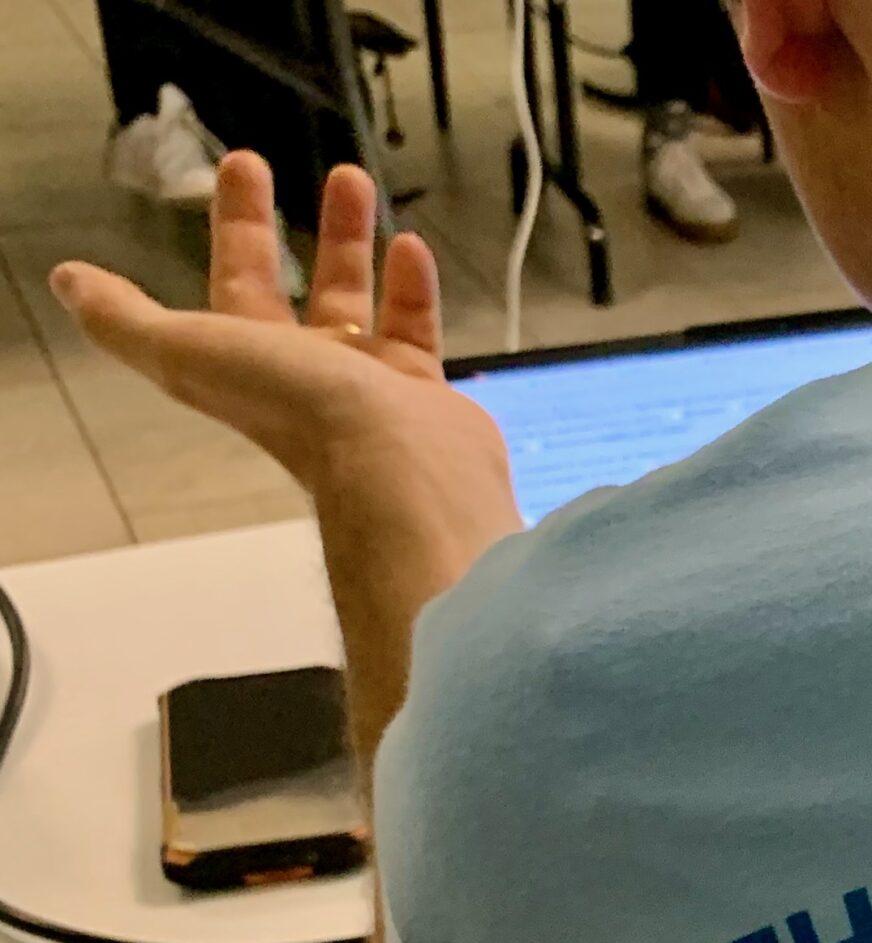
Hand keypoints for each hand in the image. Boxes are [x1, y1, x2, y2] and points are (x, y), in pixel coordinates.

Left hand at [48, 152, 513, 515]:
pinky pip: (413, 332)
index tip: (242, 165)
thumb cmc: (298, 408)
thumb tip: (68, 282)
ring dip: (349, 241)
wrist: (399, 466)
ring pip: (353, 301)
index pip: (233, 283)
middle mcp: (302, 375)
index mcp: (247, 365)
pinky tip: (412, 247)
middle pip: (286, 289)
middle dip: (276, 225)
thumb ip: (124, 320)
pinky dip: (411, 288)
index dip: (234, 225)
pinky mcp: (420, 394)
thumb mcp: (185, 353)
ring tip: (353, 181)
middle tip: (278, 167)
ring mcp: (364, 387)